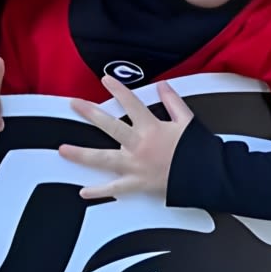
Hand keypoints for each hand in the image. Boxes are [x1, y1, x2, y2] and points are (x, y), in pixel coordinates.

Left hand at [60, 76, 192, 201]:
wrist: (206, 176)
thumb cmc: (197, 150)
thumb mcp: (187, 121)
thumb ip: (173, 102)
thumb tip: (163, 86)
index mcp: (152, 129)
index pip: (131, 104)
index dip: (118, 90)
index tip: (105, 80)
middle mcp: (139, 145)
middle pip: (110, 127)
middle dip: (90, 113)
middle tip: (74, 104)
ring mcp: (136, 166)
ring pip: (104, 159)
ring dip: (82, 154)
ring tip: (63, 149)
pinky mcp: (138, 183)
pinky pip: (115, 188)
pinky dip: (99, 191)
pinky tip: (84, 191)